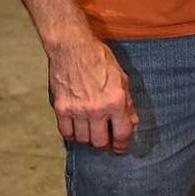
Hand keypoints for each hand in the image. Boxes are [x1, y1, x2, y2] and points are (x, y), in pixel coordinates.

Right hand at [48, 37, 137, 151]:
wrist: (72, 47)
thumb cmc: (98, 59)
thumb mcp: (121, 78)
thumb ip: (128, 102)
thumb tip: (133, 121)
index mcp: (115, 101)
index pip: (122, 133)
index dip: (123, 145)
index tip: (121, 148)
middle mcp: (96, 109)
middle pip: (100, 142)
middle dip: (105, 145)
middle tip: (105, 142)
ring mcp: (77, 110)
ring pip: (83, 139)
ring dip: (88, 139)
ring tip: (91, 133)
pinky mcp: (61, 108)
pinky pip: (66, 132)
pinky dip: (72, 134)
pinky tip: (76, 129)